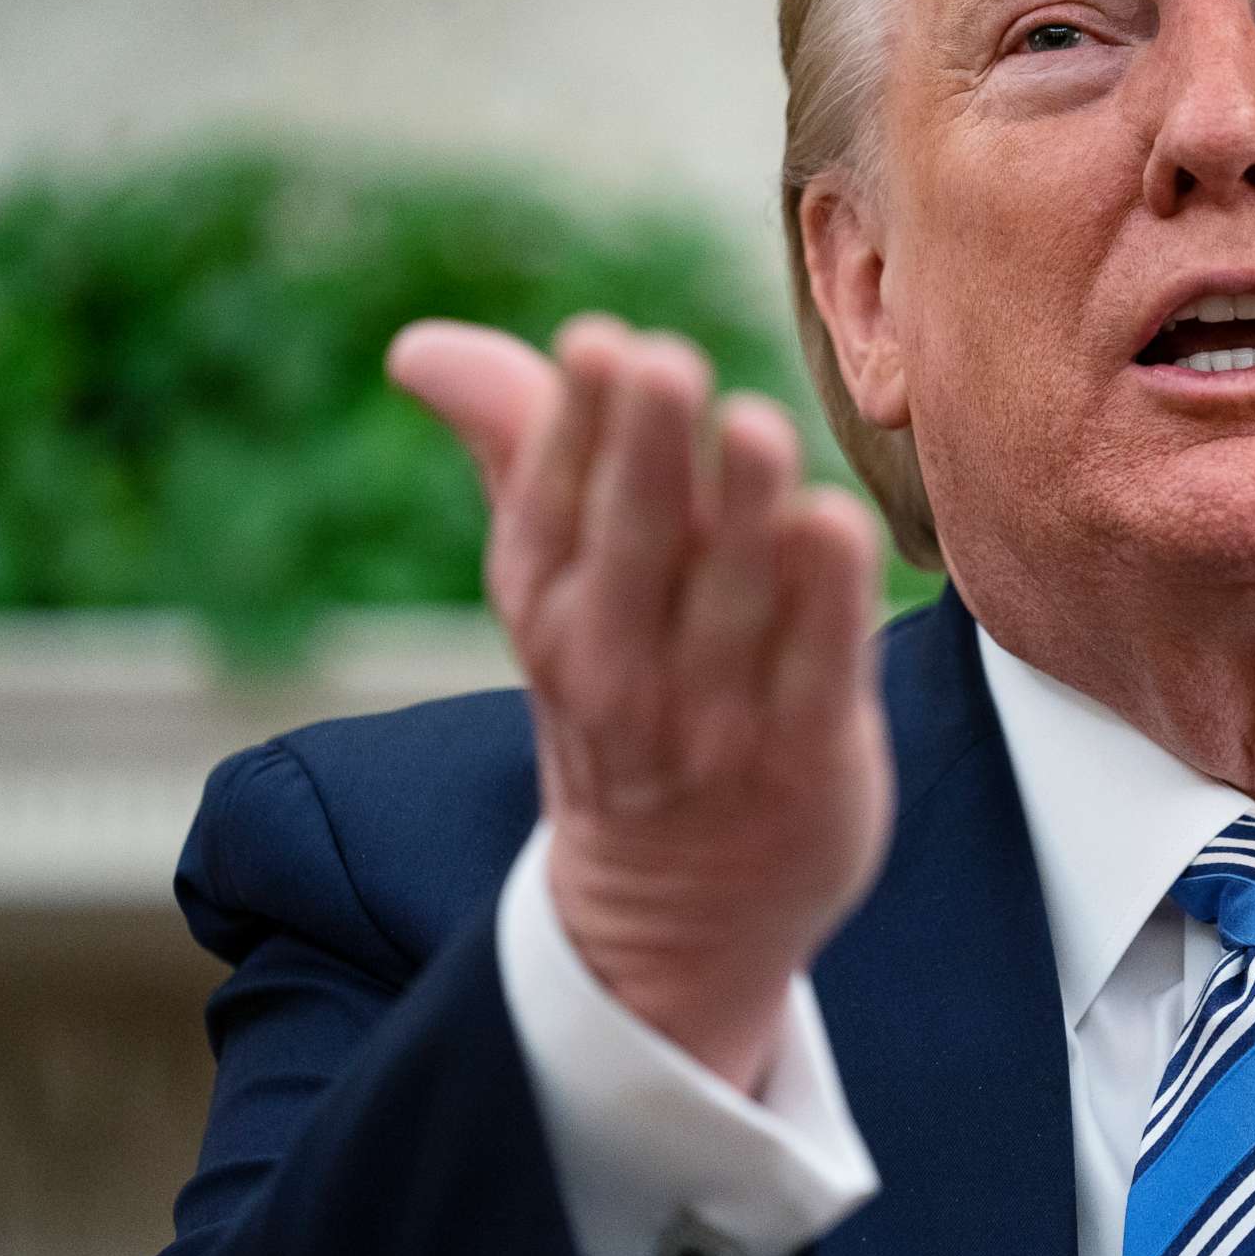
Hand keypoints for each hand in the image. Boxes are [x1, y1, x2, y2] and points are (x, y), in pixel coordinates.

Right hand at [386, 313, 894, 1092]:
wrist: (676, 913)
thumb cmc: (624, 693)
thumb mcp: (554, 587)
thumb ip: (515, 450)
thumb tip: (420, 346)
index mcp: (550, 612)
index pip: (551, 509)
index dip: (574, 426)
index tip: (597, 342)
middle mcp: (619, 670)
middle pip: (634, 548)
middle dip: (648, 455)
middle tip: (667, 364)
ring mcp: (714, 724)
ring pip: (729, 604)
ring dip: (743, 514)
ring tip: (755, 426)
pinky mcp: (807, 763)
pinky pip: (815, 675)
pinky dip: (825, 605)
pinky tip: (834, 525)